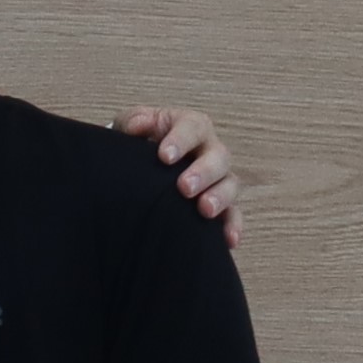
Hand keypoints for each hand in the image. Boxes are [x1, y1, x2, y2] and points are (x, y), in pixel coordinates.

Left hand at [112, 105, 241, 251]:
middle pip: (218, 157)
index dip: (182, 140)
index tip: (165, 156)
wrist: (138, 168)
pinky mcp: (220, 205)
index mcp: (190, 127)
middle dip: (204, 172)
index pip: (193, 127)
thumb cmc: (138, 142)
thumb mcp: (130, 127)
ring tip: (204, 210)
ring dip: (220, 197)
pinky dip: (232, 226)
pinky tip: (228, 240)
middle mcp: (209, 151)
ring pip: (230, 184)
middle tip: (184, 188)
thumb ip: (133, 122)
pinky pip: (233, 215)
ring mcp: (217, 178)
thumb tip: (139, 125)